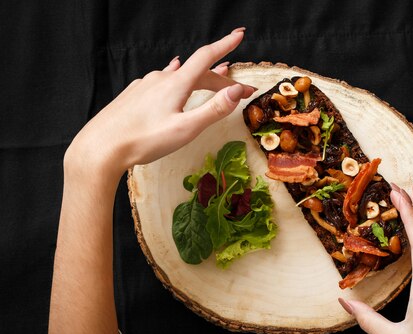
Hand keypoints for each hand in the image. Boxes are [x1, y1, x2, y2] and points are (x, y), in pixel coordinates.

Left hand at [64, 27, 254, 181]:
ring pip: (179, 78)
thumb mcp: (186, 129)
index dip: (225, 45)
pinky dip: (178, 83)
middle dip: (221, 81)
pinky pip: (162, 83)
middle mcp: (160, 79)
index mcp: (175, 84)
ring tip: (212, 86)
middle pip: (197, 72)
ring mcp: (145, 85)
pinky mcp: (134, 95)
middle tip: (240, 92)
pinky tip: (174, 83)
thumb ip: (213, 109)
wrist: (100, 147)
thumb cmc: (144, 140)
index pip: (206, 57)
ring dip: (200, 82)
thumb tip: (236, 91)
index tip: (239, 35)